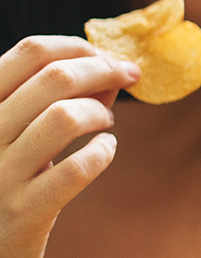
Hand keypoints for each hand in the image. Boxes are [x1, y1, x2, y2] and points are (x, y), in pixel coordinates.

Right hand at [0, 35, 138, 257]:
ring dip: (99, 113)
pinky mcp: (25, 210)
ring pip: (64, 118)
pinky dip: (102, 153)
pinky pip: (76, 170)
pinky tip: (107, 150)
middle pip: (53, 78)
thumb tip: (108, 69)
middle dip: (102, 70)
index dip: (78, 46)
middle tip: (130, 77)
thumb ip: (57, 99)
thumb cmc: (9, 181)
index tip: (110, 56)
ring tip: (106, 123)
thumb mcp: (20, 133)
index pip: (29, 52)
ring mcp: (1, 172)